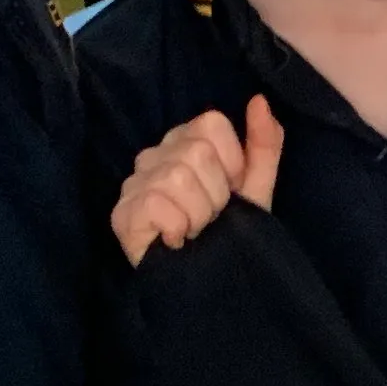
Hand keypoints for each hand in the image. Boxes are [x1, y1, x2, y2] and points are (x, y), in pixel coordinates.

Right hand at [112, 95, 281, 263]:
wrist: (210, 284)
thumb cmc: (228, 232)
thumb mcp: (256, 188)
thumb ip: (264, 143)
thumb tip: (259, 100)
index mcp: (187, 141)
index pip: (213, 124)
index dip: (233, 163)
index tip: (231, 193)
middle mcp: (156, 154)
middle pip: (198, 152)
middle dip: (217, 195)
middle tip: (211, 218)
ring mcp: (135, 182)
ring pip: (179, 179)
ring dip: (198, 216)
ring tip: (194, 231)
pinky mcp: (122, 212)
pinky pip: (157, 204)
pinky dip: (177, 229)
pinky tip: (175, 241)